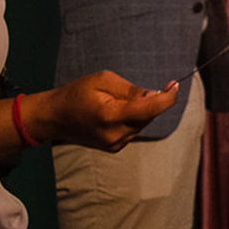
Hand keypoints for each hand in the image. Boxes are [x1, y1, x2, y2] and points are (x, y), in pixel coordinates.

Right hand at [25, 73, 178, 149]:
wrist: (54, 117)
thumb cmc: (76, 94)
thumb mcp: (104, 80)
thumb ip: (132, 90)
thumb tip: (156, 96)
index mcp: (111, 116)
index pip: (150, 109)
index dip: (167, 97)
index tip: (174, 85)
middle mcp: (115, 134)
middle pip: (149, 115)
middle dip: (150, 101)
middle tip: (134, 90)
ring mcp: (115, 144)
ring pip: (143, 123)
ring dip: (141, 110)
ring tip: (116, 101)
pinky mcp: (115, 147)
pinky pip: (135, 129)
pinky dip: (133, 118)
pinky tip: (116, 112)